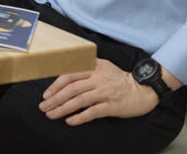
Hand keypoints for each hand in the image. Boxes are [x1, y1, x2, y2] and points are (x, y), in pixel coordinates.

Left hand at [38, 58, 164, 124]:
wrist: (143, 89)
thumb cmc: (119, 79)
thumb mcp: (103, 66)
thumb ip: (86, 66)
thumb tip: (64, 73)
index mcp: (93, 67)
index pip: (69, 75)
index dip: (55, 85)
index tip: (46, 95)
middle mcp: (98, 78)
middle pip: (71, 89)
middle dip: (55, 99)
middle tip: (43, 107)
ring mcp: (105, 92)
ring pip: (79, 100)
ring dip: (62, 109)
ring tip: (51, 114)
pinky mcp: (112, 106)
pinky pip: (92, 112)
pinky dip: (79, 117)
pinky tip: (69, 121)